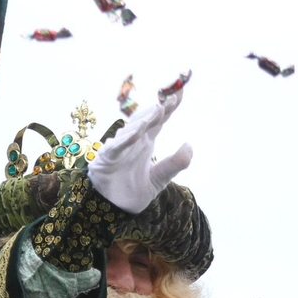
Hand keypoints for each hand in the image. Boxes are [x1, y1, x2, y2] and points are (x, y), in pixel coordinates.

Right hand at [87, 86, 193, 212]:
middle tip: (170, 94)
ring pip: (133, 129)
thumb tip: (189, 145)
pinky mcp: (108, 158)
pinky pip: (117, 146)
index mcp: (146, 141)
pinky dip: (127, 138)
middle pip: (147, 119)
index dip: (169, 105)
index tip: (180, 89)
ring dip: (146, 119)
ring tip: (159, 108)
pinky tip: (138, 130)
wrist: (113, 208)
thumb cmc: (133, 191)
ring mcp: (120, 147)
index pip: (160, 119)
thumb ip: (175, 163)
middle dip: (158, 106)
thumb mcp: (159, 178)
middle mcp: (134, 140)